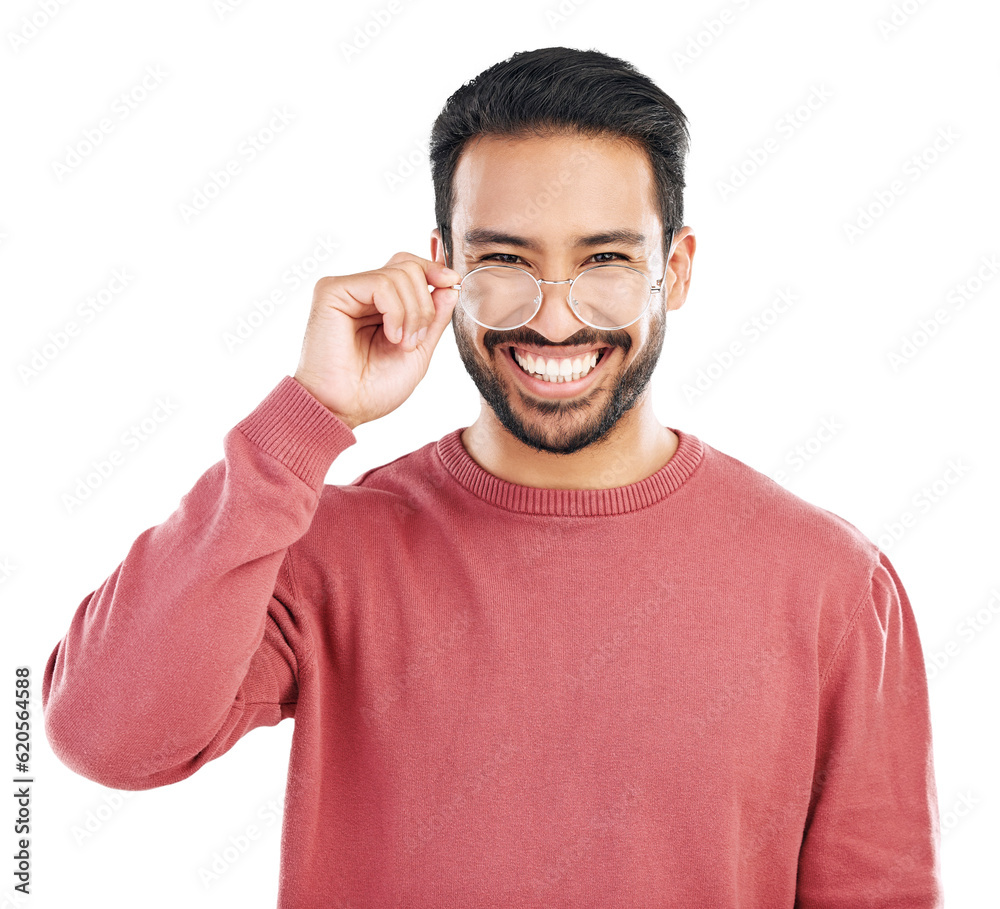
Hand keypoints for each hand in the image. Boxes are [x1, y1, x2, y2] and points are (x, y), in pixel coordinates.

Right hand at [293, 252, 460, 428]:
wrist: (344, 409)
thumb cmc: (374, 388)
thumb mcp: (419, 350)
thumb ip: (434, 317)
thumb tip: (450, 284)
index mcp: (379, 304)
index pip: (409, 268)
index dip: (433, 271)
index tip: (453, 283)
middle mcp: (361, 292)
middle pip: (408, 266)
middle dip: (425, 304)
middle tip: (415, 340)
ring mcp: (346, 289)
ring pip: (400, 273)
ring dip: (413, 313)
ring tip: (401, 343)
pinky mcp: (332, 290)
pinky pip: (381, 284)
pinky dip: (396, 312)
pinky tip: (390, 336)